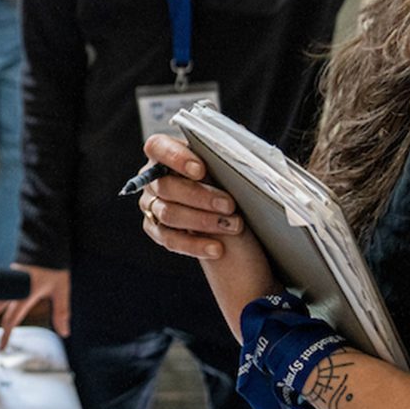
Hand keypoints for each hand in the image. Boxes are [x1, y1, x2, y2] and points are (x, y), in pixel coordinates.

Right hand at [0, 265, 68, 349]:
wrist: (46, 245)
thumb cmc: (54, 267)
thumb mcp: (61, 289)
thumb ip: (61, 311)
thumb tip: (65, 332)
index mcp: (26, 291)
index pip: (13, 316)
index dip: (6, 333)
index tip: (2, 346)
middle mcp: (15, 286)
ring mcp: (10, 280)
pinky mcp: (8, 276)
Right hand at [139, 132, 278, 338]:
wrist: (254, 262)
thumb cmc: (253, 214)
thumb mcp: (247, 187)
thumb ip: (234, 166)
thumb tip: (243, 151)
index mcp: (174, 158)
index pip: (156, 146)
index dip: (175, 156)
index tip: (203, 167)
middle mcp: (157, 181)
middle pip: (164, 183)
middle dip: (199, 195)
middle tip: (231, 204)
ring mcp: (155, 208)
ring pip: (164, 209)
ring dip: (199, 217)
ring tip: (232, 224)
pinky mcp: (161, 235)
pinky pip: (166, 237)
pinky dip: (192, 242)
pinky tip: (216, 248)